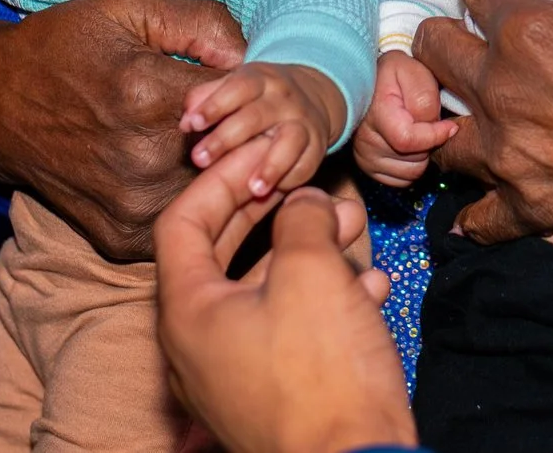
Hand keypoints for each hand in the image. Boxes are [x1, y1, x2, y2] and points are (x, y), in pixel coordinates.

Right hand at [0, 0, 246, 260]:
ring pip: (215, 194)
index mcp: (149, 96)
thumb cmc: (69, 43)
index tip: (249, 83)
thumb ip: (204, 24)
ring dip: (224, 172)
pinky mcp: (121, 239)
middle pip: (236, 153)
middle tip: (239, 114)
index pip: (245, 101)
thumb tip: (255, 57)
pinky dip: (190, 201)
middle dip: (245, 132)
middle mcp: (143, 160)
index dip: (254, 90)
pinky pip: (182, 222)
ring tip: (212, 142)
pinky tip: (178, 172)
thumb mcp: (132, 8)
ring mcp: (132, 207)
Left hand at [155, 148, 412, 452]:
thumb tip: (300, 203)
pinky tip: (370, 286)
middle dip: (272, 214)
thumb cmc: (321, 375)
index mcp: (187, 312)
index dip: (224, 178)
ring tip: (350, 229)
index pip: (182, 222)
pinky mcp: (271, 397)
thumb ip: (300, 220)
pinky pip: (288, 331)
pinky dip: (323, 301)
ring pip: (263, 293)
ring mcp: (232, 376)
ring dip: (308, 253)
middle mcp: (196, 346)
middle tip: (305, 185)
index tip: (264, 155)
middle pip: (222, 256)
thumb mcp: (312, 272)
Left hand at [180, 62, 346, 198]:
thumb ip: (205, 99)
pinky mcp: (317, 146)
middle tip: (199, 160)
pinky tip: (271, 194)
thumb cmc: (257, 97)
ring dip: (272, 165)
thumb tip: (185, 123)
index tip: (192, 125)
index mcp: (259, 79)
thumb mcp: (234, 87)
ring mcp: (303, 121)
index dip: (214, 105)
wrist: (313, 94)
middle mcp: (284, 98)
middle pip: (256, 116)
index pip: (238, 87)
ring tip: (253, 189)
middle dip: (226, 139)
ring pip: (290, 140)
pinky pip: (307, 163)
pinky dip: (290, 178)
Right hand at [355, 50, 458, 186]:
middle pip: (413, 160)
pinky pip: (402, 180)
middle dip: (430, 144)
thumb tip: (441, 129)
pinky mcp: (369, 168)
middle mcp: (364, 141)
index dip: (435, 135)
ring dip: (422, 155)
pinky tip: (411, 144)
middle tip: (427, 123)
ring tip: (419, 132)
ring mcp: (365, 157)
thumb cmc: (395, 74)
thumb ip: (426, 98)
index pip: (407, 140)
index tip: (449, 125)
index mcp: (375, 114)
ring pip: (410, 173)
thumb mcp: (413, 71)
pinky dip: (412, 165)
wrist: (371, 82)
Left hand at [414, 0, 552, 297]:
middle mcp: (504, 94)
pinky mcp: (534, 207)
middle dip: (448, 30)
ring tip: (472, 96)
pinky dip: (477, 204)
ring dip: (447, 108)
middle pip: (434, 52)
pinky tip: (488, 184)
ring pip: (440, 130)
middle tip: (473, 28)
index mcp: (525, 31)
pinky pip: (479, 216)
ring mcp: (514, 159)